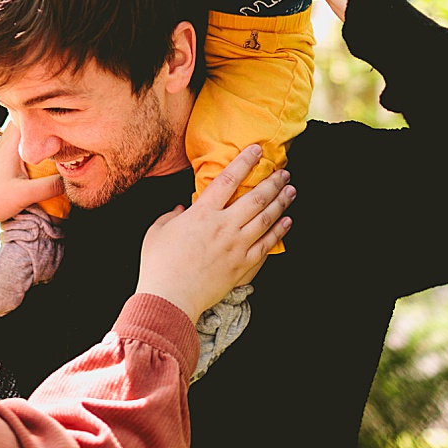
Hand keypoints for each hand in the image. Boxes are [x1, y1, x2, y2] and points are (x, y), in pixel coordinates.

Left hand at [0, 119, 63, 251]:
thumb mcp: (26, 194)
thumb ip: (51, 186)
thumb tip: (71, 179)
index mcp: (10, 143)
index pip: (27, 115)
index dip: (45, 114)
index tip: (61, 118)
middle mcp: (5, 142)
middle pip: (27, 124)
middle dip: (44, 126)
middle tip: (63, 131)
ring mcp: (1, 151)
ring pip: (23, 136)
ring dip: (37, 138)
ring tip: (55, 144)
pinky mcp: (1, 161)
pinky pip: (19, 148)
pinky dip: (31, 149)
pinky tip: (40, 160)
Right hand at [134, 146, 294, 321]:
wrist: (170, 297)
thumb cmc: (159, 264)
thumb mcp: (156, 231)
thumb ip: (170, 215)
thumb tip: (180, 209)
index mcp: (202, 213)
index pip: (228, 179)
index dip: (245, 161)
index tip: (257, 150)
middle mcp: (223, 226)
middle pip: (256, 197)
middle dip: (272, 181)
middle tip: (283, 171)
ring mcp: (236, 246)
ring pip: (266, 219)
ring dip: (281, 202)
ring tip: (291, 191)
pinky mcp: (243, 265)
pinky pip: (267, 245)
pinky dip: (280, 232)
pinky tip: (287, 222)